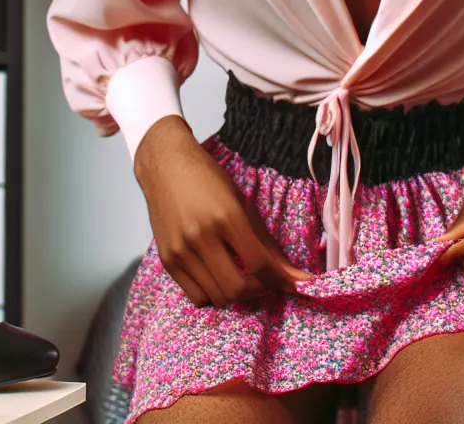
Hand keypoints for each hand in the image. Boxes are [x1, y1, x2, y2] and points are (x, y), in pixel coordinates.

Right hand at [134, 116, 311, 308]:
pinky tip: (217, 276)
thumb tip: (297, 278)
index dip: (279, 279)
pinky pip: (196, 297)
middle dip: (258, 291)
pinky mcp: (167, 259)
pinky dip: (212, 294)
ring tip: (241, 277)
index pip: (259, 264)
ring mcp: (181, 249)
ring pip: (217, 298)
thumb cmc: (208, 179)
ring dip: (236, 294)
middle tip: (263, 280)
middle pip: (237, 289)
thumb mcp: (242, 203)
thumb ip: (268, 244)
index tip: (287, 282)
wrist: (166, 166)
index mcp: (226, 217)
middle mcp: (201, 235)